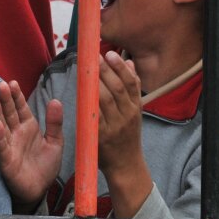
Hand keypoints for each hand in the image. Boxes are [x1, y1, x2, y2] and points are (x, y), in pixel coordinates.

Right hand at [0, 79, 62, 207]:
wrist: (39, 189)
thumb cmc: (45, 166)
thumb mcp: (55, 143)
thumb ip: (54, 123)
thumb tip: (56, 100)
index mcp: (29, 126)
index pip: (21, 107)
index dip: (17, 95)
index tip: (13, 83)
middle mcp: (17, 132)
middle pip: (10, 112)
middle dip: (5, 99)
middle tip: (1, 85)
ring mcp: (10, 144)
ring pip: (2, 125)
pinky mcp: (6, 158)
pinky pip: (2, 145)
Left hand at [97, 51, 143, 174]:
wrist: (127, 165)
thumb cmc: (128, 135)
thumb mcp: (135, 111)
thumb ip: (133, 87)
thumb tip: (129, 62)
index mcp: (136, 107)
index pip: (131, 83)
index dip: (120, 67)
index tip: (110, 53)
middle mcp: (128, 115)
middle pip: (118, 89)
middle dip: (106, 71)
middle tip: (94, 56)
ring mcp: (115, 126)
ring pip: (106, 100)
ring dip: (96, 83)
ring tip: (87, 69)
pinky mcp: (102, 136)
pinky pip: (95, 116)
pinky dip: (89, 103)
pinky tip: (82, 91)